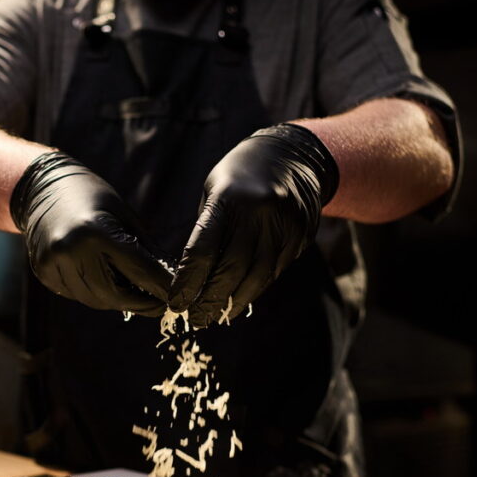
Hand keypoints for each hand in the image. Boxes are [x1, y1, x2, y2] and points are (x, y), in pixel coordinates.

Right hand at [10, 151, 171, 314]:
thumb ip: (146, 248)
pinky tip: (105, 283)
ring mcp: (53, 263)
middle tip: (159, 305)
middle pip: (115, 294)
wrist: (41, 188)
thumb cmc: (92, 196)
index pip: (138, 270)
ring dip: (119, 301)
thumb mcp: (124, 214)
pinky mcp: (44, 272)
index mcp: (96, 231)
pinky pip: (76, 294)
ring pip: (95, 300)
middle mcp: (71, 250)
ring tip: (134, 294)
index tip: (178, 297)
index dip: (162, 287)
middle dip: (141, 303)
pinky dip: (96, 294)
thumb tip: (170, 279)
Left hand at [170, 124, 338, 327]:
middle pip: (232, 268)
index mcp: (227, 199)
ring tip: (219, 317)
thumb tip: (192, 277)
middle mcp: (257, 212)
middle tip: (197, 320)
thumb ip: (207, 230)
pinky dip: (256, 288)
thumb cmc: (239, 177)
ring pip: (258, 275)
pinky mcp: (301, 234)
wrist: (291, 156)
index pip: (202, 249)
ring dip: (236, 301)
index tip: (176, 303)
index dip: (188, 281)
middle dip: (211, 299)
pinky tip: (241, 298)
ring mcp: (283, 224)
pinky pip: (276, 270)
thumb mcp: (214, 192)